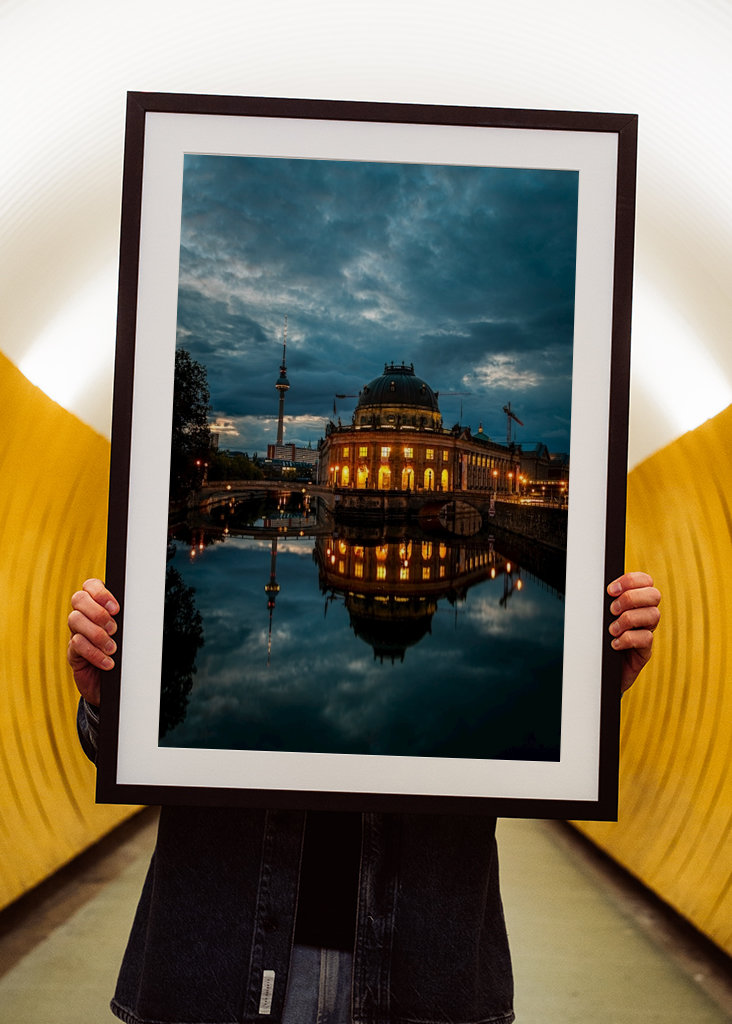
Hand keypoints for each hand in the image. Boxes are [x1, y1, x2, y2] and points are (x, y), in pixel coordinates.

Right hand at [67, 579, 119, 705]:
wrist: (116, 684)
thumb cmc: (125, 654)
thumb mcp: (128, 634)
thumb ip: (128, 620)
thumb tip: (140, 609)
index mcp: (98, 605)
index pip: (90, 585)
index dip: (100, 593)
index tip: (116, 608)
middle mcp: (84, 616)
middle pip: (78, 599)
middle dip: (98, 612)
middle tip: (114, 629)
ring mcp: (76, 632)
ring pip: (75, 620)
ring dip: (96, 634)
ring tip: (112, 648)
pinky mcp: (73, 652)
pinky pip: (76, 644)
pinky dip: (94, 653)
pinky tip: (108, 662)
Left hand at [607, 571, 660, 692]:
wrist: (598, 670)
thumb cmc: (598, 640)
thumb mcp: (600, 617)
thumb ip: (604, 602)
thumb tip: (595, 588)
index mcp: (635, 602)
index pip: (645, 581)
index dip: (631, 581)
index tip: (610, 590)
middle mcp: (644, 615)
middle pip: (654, 595)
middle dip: (630, 598)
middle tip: (612, 610)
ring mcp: (646, 632)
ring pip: (653, 615)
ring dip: (628, 619)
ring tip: (612, 630)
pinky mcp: (645, 651)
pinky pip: (646, 638)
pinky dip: (628, 639)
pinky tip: (614, 644)